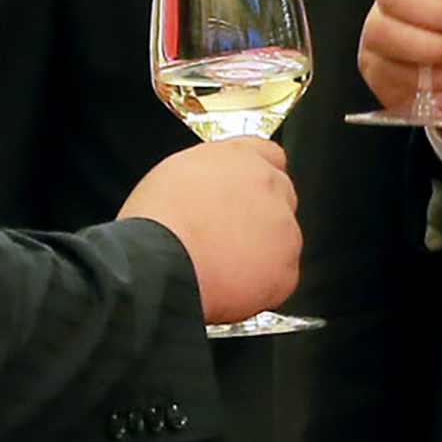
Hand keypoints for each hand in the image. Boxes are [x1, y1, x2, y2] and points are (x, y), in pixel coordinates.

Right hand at [120, 138, 300, 325]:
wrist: (158, 262)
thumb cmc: (156, 221)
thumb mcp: (175, 172)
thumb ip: (210, 173)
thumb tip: (214, 187)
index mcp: (240, 157)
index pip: (269, 155)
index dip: (256, 178)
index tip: (246, 195)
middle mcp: (269, 185)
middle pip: (280, 196)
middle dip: (261, 215)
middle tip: (229, 236)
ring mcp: (283, 227)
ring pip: (283, 239)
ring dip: (262, 251)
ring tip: (222, 266)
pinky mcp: (285, 268)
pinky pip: (280, 278)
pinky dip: (262, 285)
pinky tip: (231, 286)